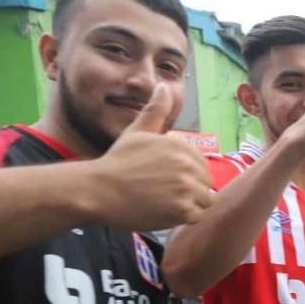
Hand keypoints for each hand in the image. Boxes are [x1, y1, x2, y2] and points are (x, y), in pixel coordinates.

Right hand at [92, 84, 212, 229]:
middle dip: (189, 191)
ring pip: (204, 201)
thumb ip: (156, 112)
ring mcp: (187, 187)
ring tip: (163, 203)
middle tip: (162, 193)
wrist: (98, 190)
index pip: (201, 166)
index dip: (185, 175)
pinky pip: (196, 216)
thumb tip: (164, 86)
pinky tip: (162, 211)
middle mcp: (188, 164)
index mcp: (182, 145)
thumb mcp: (138, 132)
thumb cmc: (117, 162)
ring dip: (188, 205)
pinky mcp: (183, 209)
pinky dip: (182, 218)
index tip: (163, 179)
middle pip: (206, 184)